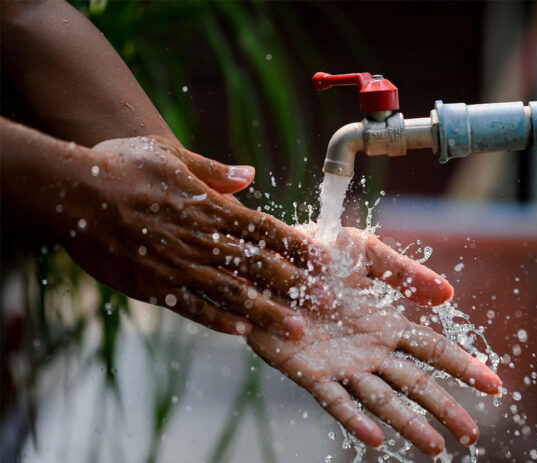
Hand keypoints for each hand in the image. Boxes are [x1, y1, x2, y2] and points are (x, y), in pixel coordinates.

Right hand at [62, 136, 324, 337]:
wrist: (74, 192)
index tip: (323, 260)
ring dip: (267, 312)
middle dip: (296, 285)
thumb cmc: (123, 165)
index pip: (264, 229)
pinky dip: (219, 321)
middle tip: (328, 302)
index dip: (297, 245)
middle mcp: (202, 240)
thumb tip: (249, 174)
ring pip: (233, 294)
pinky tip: (243, 333)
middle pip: (258, 266)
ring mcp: (179, 266)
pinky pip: (193, 308)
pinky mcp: (154, 287)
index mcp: (210, 207)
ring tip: (296, 329)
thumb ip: (214, 170)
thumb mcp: (171, 155)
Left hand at [247, 227, 501, 455]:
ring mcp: (341, 364)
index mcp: (385, 323)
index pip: (433, 350)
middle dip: (446, 407)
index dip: (464, 366)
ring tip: (436, 447)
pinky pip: (335, 400)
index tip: (495, 385)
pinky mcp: (308, 372)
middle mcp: (369, 349)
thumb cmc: (315, 253)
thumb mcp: (363, 252)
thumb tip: (449, 293)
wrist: (264, 260)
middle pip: (416, 383)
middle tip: (472, 435)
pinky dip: (355, 419)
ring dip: (409, 423)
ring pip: (382, 400)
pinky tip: (374, 437)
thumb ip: (402, 272)